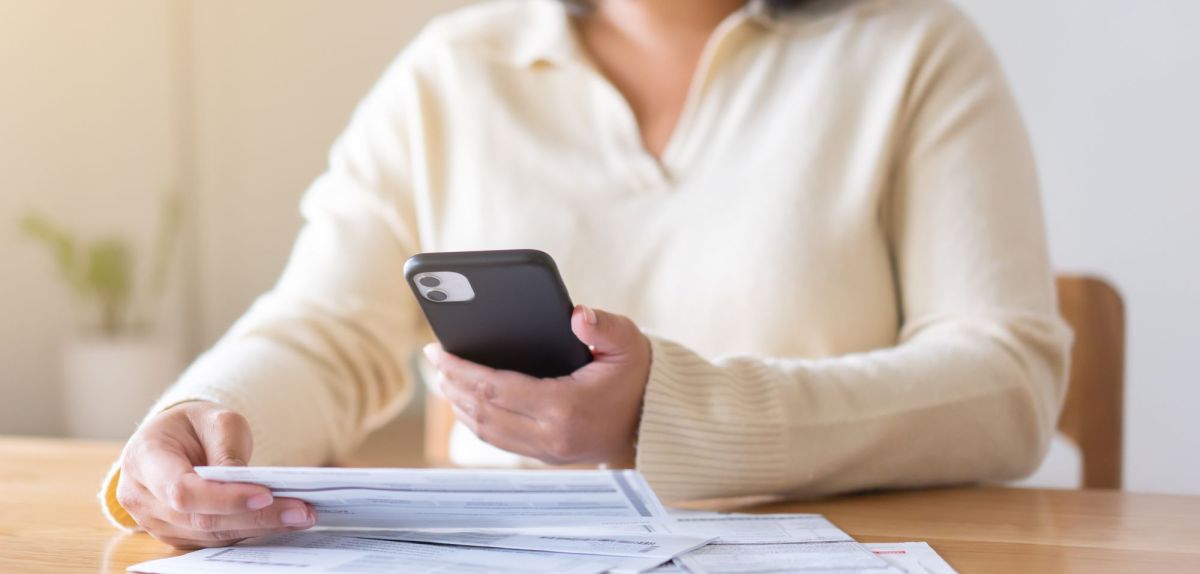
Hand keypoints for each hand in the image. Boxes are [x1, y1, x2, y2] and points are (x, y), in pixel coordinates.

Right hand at [115, 401, 314, 547]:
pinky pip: (213, 541)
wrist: (175, 439)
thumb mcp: (216, 419)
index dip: (224, 498)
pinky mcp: (175, 535)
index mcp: (144, 457)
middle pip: (200, 518)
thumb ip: (228, 449)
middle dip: (254, 516)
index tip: (266, 494)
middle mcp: (141, 496)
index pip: (182, 489)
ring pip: (209, 535)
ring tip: (301, 516)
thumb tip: (247, 486)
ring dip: (258, 528)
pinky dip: (248, 533)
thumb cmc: (195, 425)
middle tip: (302, 510)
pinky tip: (281, 522)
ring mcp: (154, 522)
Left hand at [425, 305, 650, 466]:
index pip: (496, 390)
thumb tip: (576, 314)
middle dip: (452, 385)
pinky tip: (466, 398)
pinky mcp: (547, 456)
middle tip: (434, 359)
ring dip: (460, 405)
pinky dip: (477, 419)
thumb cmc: (637, 376)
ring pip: (487, 432)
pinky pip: (500, 440)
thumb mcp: (629, 341)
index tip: (438, 351)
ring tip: (443, 377)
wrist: (655, 419)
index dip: (461, 371)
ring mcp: (548, 451)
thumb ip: (603, 325)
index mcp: (566, 407)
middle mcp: (552, 436)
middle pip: (483, 413)